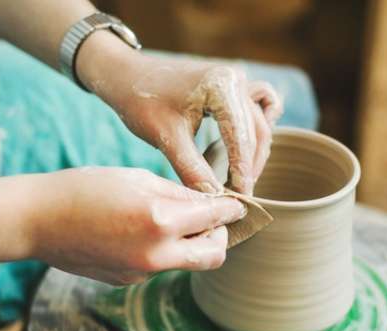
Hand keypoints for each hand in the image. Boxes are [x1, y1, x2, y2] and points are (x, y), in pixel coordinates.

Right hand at [30, 167, 245, 284]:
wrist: (37, 221)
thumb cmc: (84, 188)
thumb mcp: (137, 179)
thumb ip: (178, 194)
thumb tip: (209, 203)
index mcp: (161, 220)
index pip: (216, 217)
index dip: (232, 209)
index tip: (238, 205)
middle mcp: (157, 254)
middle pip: (214, 255)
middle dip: (221, 236)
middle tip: (214, 219)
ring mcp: (142, 272)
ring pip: (186, 262)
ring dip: (191, 244)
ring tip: (173, 220)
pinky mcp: (128, 280)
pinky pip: (159, 266)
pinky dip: (162, 250)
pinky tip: (138, 232)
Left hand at [79, 45, 282, 194]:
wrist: (125, 75)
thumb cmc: (141, 101)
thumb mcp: (166, 139)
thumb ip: (192, 170)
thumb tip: (215, 199)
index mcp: (221, 86)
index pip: (242, 137)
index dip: (243, 171)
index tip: (241, 198)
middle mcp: (235, 79)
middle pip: (257, 130)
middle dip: (250, 165)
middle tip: (240, 194)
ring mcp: (236, 80)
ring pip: (261, 121)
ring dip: (255, 151)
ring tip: (241, 177)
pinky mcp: (231, 86)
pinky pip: (260, 105)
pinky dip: (258, 126)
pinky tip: (247, 146)